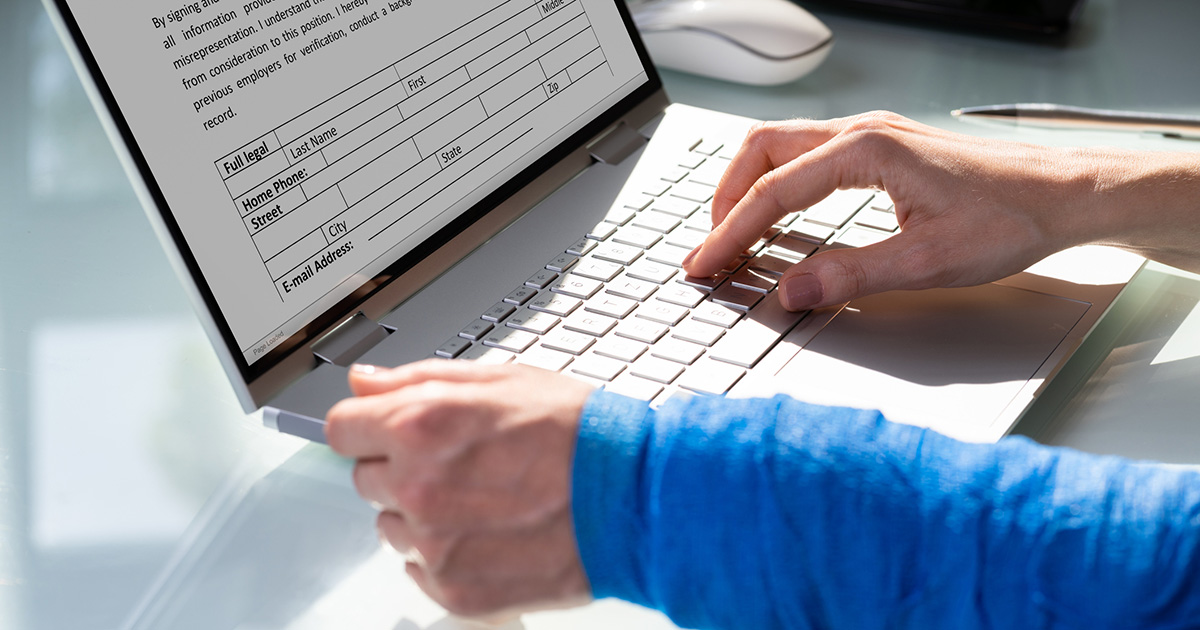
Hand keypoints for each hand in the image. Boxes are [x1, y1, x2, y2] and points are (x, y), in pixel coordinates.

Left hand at [324, 360, 595, 618]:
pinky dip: (448, 553)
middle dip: (401, 467)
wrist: (633, 498)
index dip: (368, 426)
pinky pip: (420, 569)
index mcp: (420, 427)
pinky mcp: (454, 589)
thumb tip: (365, 382)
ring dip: (423, 513)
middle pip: (365, 479)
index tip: (386, 430)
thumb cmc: (576, 434)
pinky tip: (492, 530)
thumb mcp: (499, 378)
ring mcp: (434, 545)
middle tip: (461, 461)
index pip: (341, 430)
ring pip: (393, 526)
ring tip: (485, 497)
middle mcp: (417, 488)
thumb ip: (418, 379)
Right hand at [684, 111, 1199, 309]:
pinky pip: (808, 156)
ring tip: (732, 232)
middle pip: (763, 150)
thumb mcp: (927, 260)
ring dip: (749, 187)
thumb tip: (791, 290)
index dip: (731, 232)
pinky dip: (778, 185)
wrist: (1063, 196)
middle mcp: (863, 133)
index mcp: (866, 150)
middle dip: (725, 198)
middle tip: (709, 246)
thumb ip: (852, 274)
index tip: (705, 263)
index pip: (774, 190)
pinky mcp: (883, 150)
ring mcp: (872, 137)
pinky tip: (781, 216)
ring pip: (783, 147)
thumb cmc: (1010, 218)